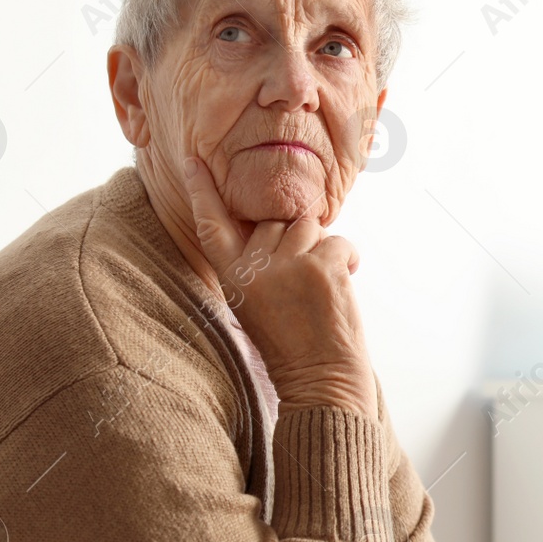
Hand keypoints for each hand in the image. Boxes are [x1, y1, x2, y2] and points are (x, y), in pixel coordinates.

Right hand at [182, 156, 377, 419]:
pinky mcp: (322, 265)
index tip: (196, 161)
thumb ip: (258, 263)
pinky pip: (339, 241)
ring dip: (322, 248)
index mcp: (231, 276)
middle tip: (305, 280)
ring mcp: (288, 264)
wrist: (321, 380)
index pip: (211, 224)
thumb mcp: (256, 302)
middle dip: (294, 239)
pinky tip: (342, 284)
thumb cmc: (292, 345)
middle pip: (274, 220)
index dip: (203, 191)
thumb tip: (278, 226)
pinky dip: (347, 259)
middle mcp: (254, 266)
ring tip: (322, 286)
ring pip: (308, 225)